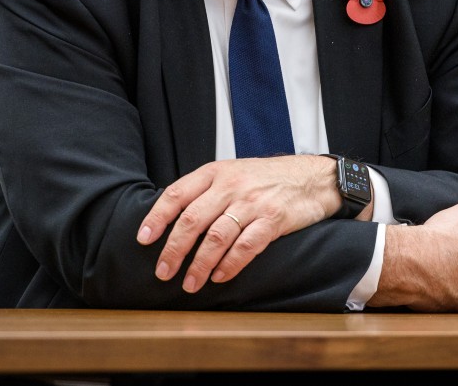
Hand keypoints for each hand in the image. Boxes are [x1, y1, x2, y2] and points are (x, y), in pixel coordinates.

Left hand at [136, 155, 334, 292]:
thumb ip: (206, 191)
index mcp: (216, 172)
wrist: (314, 177)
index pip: (177, 193)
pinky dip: (230, 264)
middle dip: (173, 250)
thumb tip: (173, 220)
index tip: (143, 239)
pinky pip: (246, 246)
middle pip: (192, 219)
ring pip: (216, 237)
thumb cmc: (268, 179)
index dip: (157, 217)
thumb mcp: (233, 173)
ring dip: (199, 265)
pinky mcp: (274, 219)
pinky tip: (219, 276)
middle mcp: (231, 185)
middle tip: (163, 273)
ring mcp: (253, 203)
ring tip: (190, 284)